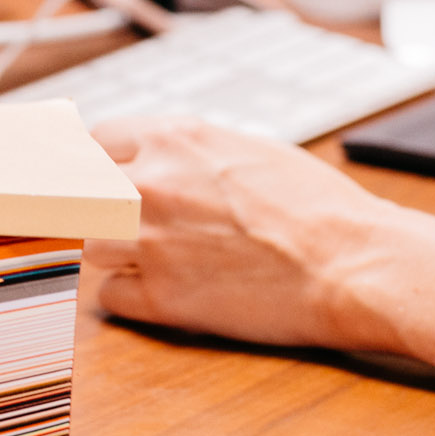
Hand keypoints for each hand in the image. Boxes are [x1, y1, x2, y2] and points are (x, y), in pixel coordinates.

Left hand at [86, 118, 424, 352]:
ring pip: (86, 245)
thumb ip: (191, 152)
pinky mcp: (161, 298)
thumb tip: (163, 159)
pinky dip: (129, 296)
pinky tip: (161, 291)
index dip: (102, 162)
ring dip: (111, 252)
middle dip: (97, 207)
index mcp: (175, 137)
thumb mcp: (248, 148)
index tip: (106, 178)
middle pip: (80, 192)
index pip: (96, 139)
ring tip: (150, 259)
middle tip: (117, 222)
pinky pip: (109, 297)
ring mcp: (150, 241)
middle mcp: (151, 183)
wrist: (353, 262)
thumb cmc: (318, 207)